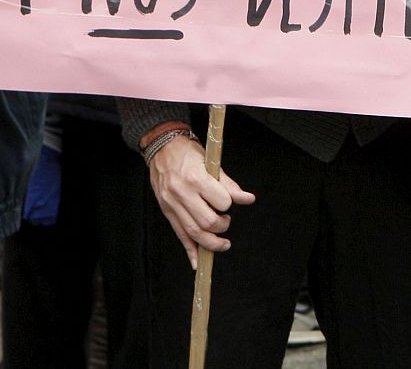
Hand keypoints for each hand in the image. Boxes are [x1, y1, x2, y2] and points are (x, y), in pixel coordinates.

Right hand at [146, 136, 254, 269]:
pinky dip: (190, 250)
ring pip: (192, 232)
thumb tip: (248, 199)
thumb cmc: (189, 153)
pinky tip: (197, 262)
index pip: (220, 202)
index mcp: (195, 178)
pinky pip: (179, 234)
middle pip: (206, 222)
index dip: (229, 205)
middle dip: (221, 227)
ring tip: (223, 243)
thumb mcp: (211, 163)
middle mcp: (181, 194)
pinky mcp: (167, 211)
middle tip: (227, 222)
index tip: (229, 202)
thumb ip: (229, 184)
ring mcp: (171, 204)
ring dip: (210, 243)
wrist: (162, 148)